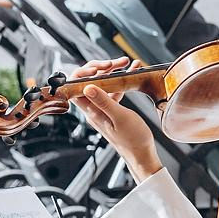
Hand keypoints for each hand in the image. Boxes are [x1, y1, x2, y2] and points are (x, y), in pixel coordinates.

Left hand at [67, 58, 163, 181]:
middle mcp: (95, 109)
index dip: (82, 74)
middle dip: (101, 68)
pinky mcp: (113, 109)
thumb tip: (88, 86)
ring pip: (102, 84)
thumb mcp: (120, 117)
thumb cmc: (133, 140)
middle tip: (115, 63)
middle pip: (88, 82)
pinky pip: (114, 90)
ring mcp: (104, 109)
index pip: (75, 88)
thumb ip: (104, 101)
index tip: (98, 68)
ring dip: (113, 71)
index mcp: (92, 112)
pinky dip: (121, 80)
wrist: (142, 154)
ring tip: (126, 63)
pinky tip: (132, 72)